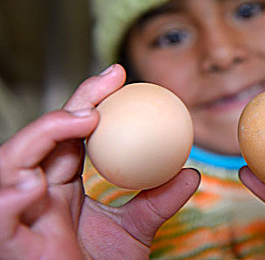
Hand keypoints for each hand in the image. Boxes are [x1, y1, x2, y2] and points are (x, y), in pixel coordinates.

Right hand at [0, 64, 199, 258]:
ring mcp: (16, 214)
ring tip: (84, 121)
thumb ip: (159, 200)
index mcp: (59, 186)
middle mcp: (33, 193)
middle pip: (42, 136)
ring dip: (42, 135)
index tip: (119, 75)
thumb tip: (193, 172)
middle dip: (71, 104)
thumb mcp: (135, 229)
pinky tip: (36, 185)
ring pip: (8, 163)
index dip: (88, 99)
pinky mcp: (7, 243)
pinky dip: (9, 197)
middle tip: (108, 85)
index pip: (69, 132)